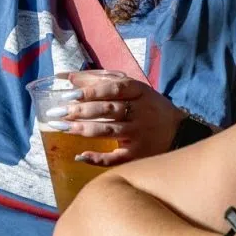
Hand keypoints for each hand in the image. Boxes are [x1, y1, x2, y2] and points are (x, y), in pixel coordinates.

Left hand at [51, 71, 183, 164]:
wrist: (179, 132)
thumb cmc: (149, 106)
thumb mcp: (134, 88)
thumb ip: (103, 80)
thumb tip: (69, 77)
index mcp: (139, 91)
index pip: (113, 88)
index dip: (90, 90)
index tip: (68, 93)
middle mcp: (140, 112)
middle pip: (107, 109)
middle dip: (80, 110)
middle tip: (56, 112)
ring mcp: (139, 135)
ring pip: (108, 132)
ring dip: (83, 130)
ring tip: (63, 128)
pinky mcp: (138, 155)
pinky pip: (116, 158)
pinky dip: (98, 158)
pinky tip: (80, 156)